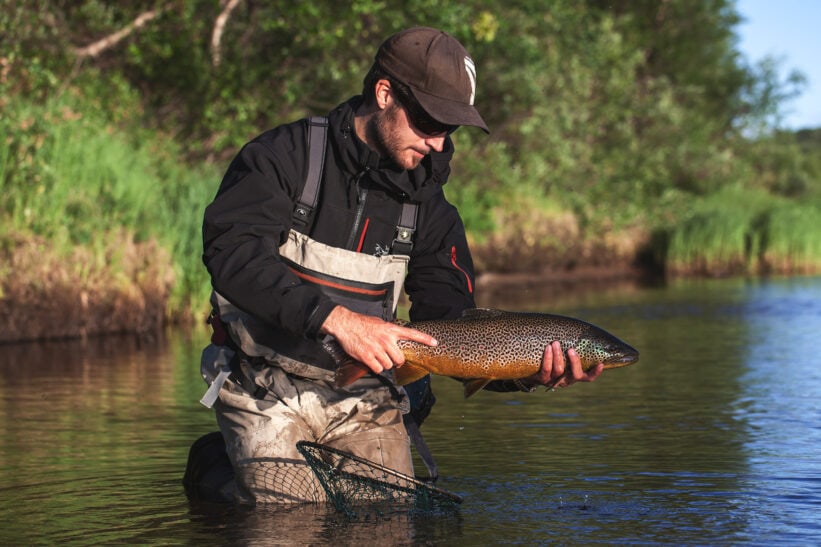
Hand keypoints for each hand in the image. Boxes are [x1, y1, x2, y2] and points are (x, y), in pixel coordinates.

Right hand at [319, 306, 436, 374]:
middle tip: (390, 359)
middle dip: (396, 362)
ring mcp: (377, 349)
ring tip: (377, 357)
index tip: (435, 343)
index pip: (412, 334)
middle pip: (400, 359)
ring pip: (388, 365)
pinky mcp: (368, 356)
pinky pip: (378, 369)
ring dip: (384, 364)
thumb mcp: (380, 323)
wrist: (345, 324)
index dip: (425, 339)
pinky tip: (371, 361)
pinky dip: (375, 368)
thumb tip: (397, 339)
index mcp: (391, 329)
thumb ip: (390, 332)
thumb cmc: (362, 323)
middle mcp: (386, 339)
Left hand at [526, 341, 602, 387]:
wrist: (530, 367)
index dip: (596, 372)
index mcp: (574, 375)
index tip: (601, 363)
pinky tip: (548, 348)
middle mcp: (565, 380)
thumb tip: (580, 328)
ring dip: (558, 356)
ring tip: (555, 343)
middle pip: (575, 375)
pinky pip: (546, 369)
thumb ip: (571, 347)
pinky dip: (548, 358)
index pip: (588, 377)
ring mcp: (553, 381)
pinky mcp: (541, 379)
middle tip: (571, 349)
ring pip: (559, 370)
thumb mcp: (562, 354)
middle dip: (574, 362)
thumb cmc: (550, 356)